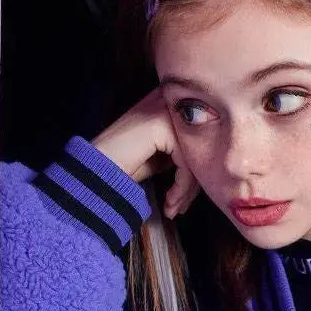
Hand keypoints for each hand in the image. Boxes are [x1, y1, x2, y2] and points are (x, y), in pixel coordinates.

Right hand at [91, 86, 200, 218]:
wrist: (96, 169)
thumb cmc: (126, 163)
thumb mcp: (163, 156)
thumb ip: (185, 153)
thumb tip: (214, 171)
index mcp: (171, 104)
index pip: (200, 138)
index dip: (195, 172)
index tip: (184, 199)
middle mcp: (169, 101)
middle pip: (200, 147)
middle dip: (192, 184)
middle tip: (180, 207)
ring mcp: (165, 109)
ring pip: (195, 157)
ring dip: (186, 190)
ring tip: (174, 209)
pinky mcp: (162, 124)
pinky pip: (186, 162)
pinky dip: (181, 187)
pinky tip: (169, 202)